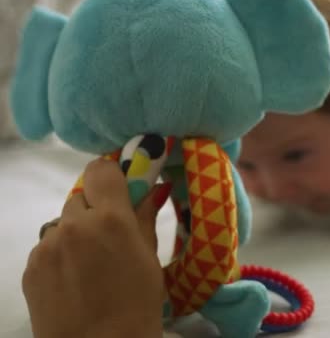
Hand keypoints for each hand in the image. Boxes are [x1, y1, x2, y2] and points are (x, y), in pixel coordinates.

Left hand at [22, 159, 172, 337]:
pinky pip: (47, 247)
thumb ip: (146, 217)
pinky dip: (60, 256)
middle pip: (80, 198)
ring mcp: (47, 246)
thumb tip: (156, 187)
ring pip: (62, 224)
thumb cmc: (137, 304)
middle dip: (94, 211)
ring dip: (75, 234)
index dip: (109, 177)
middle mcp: (74, 224)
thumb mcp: (149, 258)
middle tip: (108, 239)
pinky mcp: (30, 267)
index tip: (118, 191)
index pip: (100, 170)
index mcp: (110, 218)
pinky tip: (73, 280)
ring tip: (88, 265)